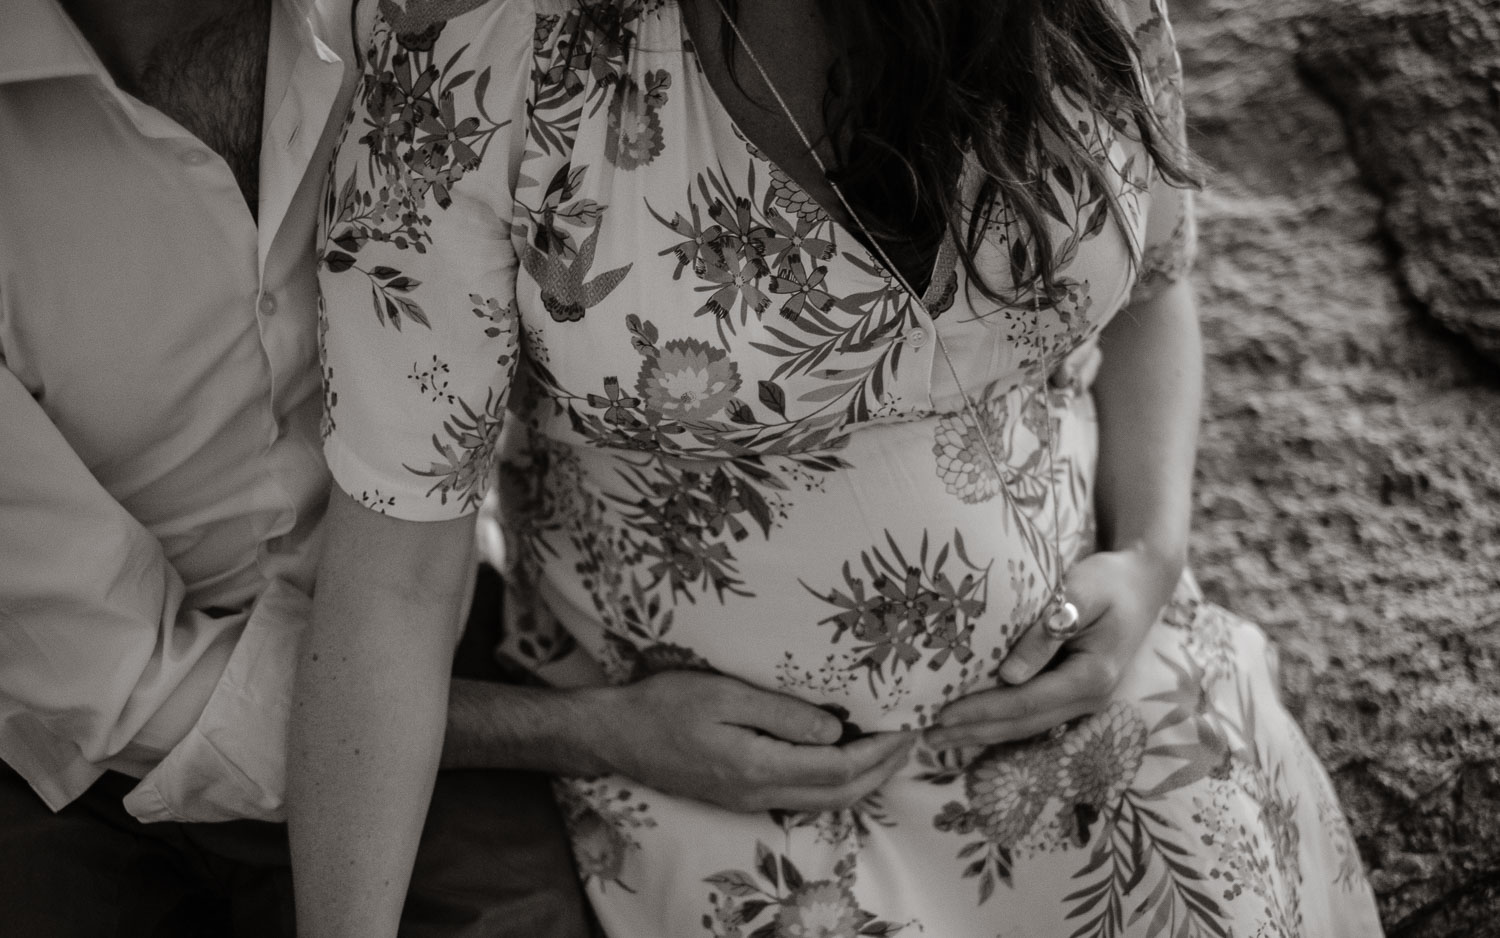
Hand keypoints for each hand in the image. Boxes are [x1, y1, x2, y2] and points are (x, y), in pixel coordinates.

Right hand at [585, 670, 915, 812]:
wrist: (616, 736)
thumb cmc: (664, 705)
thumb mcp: (723, 694)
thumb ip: (781, 713)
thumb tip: (835, 731)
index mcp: (757, 767)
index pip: (837, 768)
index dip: (880, 751)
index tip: (906, 726)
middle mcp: (758, 793)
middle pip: (839, 794)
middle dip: (883, 770)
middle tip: (913, 739)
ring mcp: (750, 800)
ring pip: (824, 802)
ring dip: (864, 780)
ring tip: (890, 750)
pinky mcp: (741, 796)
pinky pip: (804, 798)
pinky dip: (837, 782)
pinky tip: (845, 759)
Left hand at [925, 547, 1179, 749]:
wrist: (1142, 584)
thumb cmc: (1109, 581)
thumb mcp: (1079, 594)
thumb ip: (1047, 632)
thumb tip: (1009, 675)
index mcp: (1092, 677)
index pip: (1026, 702)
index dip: (983, 710)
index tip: (942, 713)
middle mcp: (1089, 699)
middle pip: (1023, 724)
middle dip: (974, 732)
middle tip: (926, 737)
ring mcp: (1083, 700)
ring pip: (1026, 726)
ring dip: (982, 733)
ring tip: (938, 737)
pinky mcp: (1073, 694)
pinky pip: (1032, 715)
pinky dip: (999, 722)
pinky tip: (970, 724)